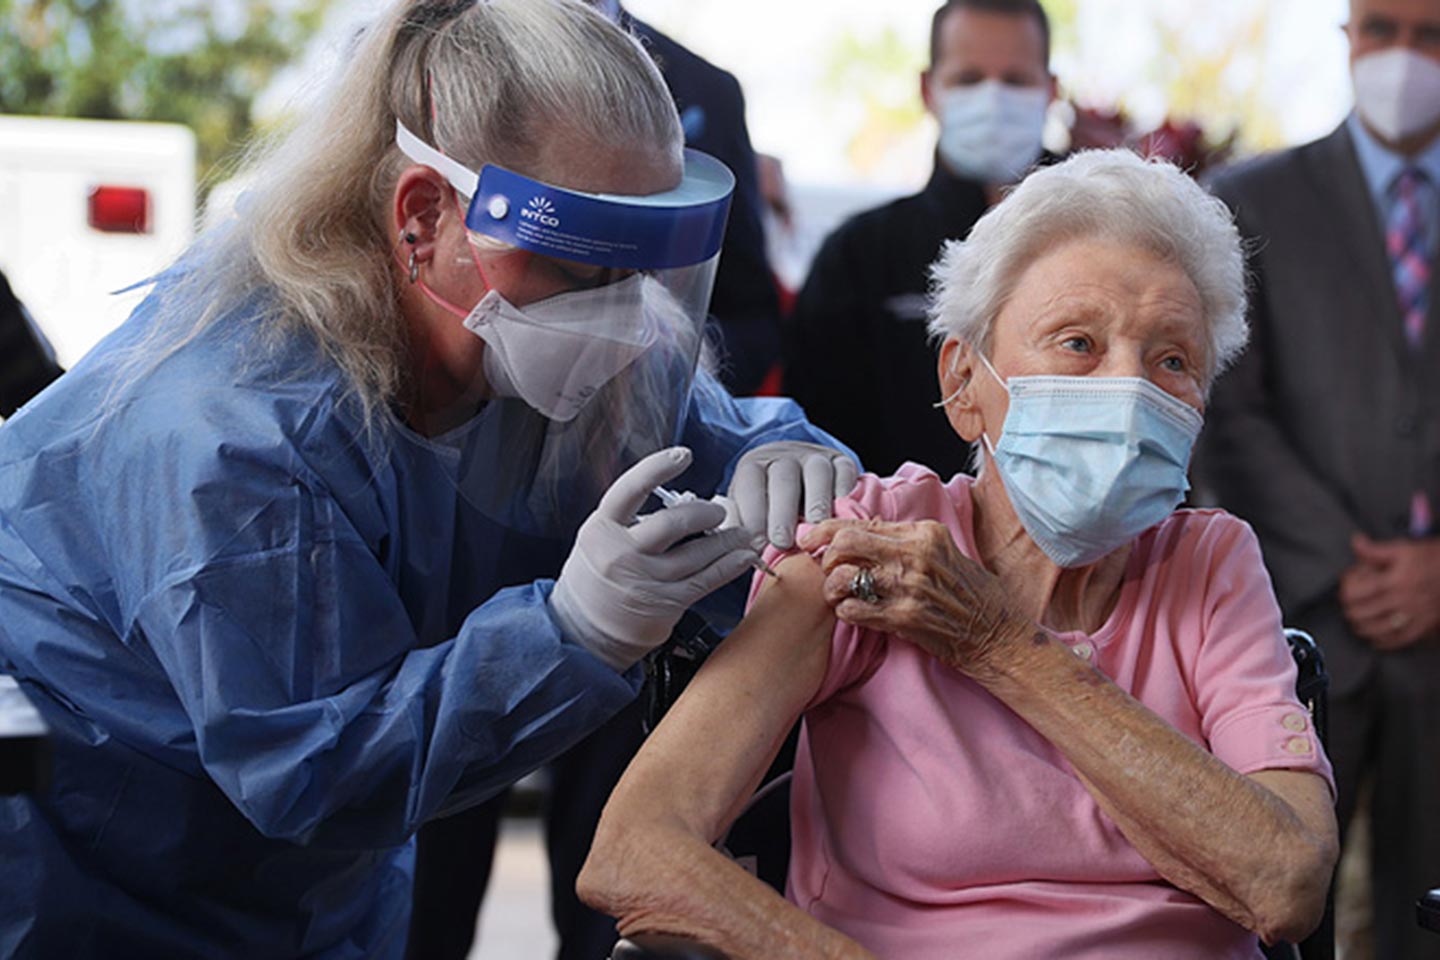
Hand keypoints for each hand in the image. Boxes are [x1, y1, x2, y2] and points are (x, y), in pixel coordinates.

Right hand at [551, 447, 762, 670]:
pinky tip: (742, 557)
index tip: (683, 455)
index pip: (631, 488)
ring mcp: (644, 579)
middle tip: (719, 511)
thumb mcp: (601, 539)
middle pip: (672, 524)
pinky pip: (704, 580)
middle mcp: (621, 552)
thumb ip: (632, 519)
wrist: (583, 630)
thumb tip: (684, 502)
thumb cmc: (597, 575)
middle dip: (703, 514)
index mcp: (602, 527)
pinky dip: (728, 566)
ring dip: (726, 541)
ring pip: (695, 554)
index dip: (659, 467)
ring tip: (741, 534)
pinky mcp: (664, 603)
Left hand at [727, 442, 858, 548]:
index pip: (750, 485)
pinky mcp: (841, 461)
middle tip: (782, 543)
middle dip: (782, 513)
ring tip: (815, 528)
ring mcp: (815, 457)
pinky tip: (841, 513)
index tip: (756, 545)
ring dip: (816, 502)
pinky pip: (845, 472)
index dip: (752, 515)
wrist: (798, 473)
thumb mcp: (746, 509)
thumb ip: (738, 526)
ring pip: (816, 473)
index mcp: (754, 467)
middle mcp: (784, 457)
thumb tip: (734, 550)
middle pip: (783, 480)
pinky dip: (844, 492)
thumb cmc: (768, 503)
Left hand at [799, 518, 1034, 678]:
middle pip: (845, 543)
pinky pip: (853, 609)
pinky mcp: (904, 618)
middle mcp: (915, 554)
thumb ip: (903, 541)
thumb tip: (859, 532)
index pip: (860, 522)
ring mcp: (909, 587)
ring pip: (844, 576)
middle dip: (826, 556)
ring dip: (832, 587)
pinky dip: (844, 611)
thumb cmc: (969, 593)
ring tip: (838, 594)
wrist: (996, 634)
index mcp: (923, 533)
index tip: (808, 537)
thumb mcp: (942, 551)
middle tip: (827, 569)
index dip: (825, 529)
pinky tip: (852, 612)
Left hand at [1339, 533, 1439, 650]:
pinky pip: (1397, 640)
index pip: (1355, 593)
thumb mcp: (1404, 549)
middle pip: (1361, 613)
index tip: (1348, 585)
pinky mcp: (1423, 627)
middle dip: (1350, 608)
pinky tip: (1376, 635)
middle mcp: (1402, 600)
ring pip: (1375, 630)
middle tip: (1351, 602)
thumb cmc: (1433, 559)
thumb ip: (1375, 550)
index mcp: (1394, 580)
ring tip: (1359, 619)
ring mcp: (1413, 616)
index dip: (1346, 590)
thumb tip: (1355, 542)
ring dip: (1361, 625)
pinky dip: (1382, 640)